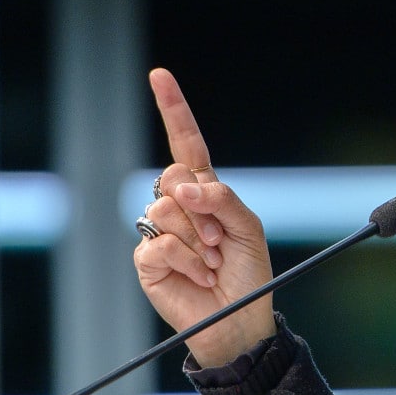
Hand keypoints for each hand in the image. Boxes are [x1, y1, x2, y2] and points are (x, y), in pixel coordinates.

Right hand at [133, 68, 276, 366]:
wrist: (238, 319)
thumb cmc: (248, 274)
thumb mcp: (249, 229)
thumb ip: (223, 200)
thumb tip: (184, 187)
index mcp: (206, 192)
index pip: (186, 144)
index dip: (173, 110)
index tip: (159, 75)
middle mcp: (178, 206)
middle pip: (176, 177)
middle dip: (206, 210)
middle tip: (222, 242)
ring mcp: (159, 231)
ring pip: (167, 210)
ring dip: (200, 239)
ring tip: (212, 262)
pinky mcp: (146, 259)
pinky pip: (160, 243)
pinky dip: (187, 260)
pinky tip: (198, 276)